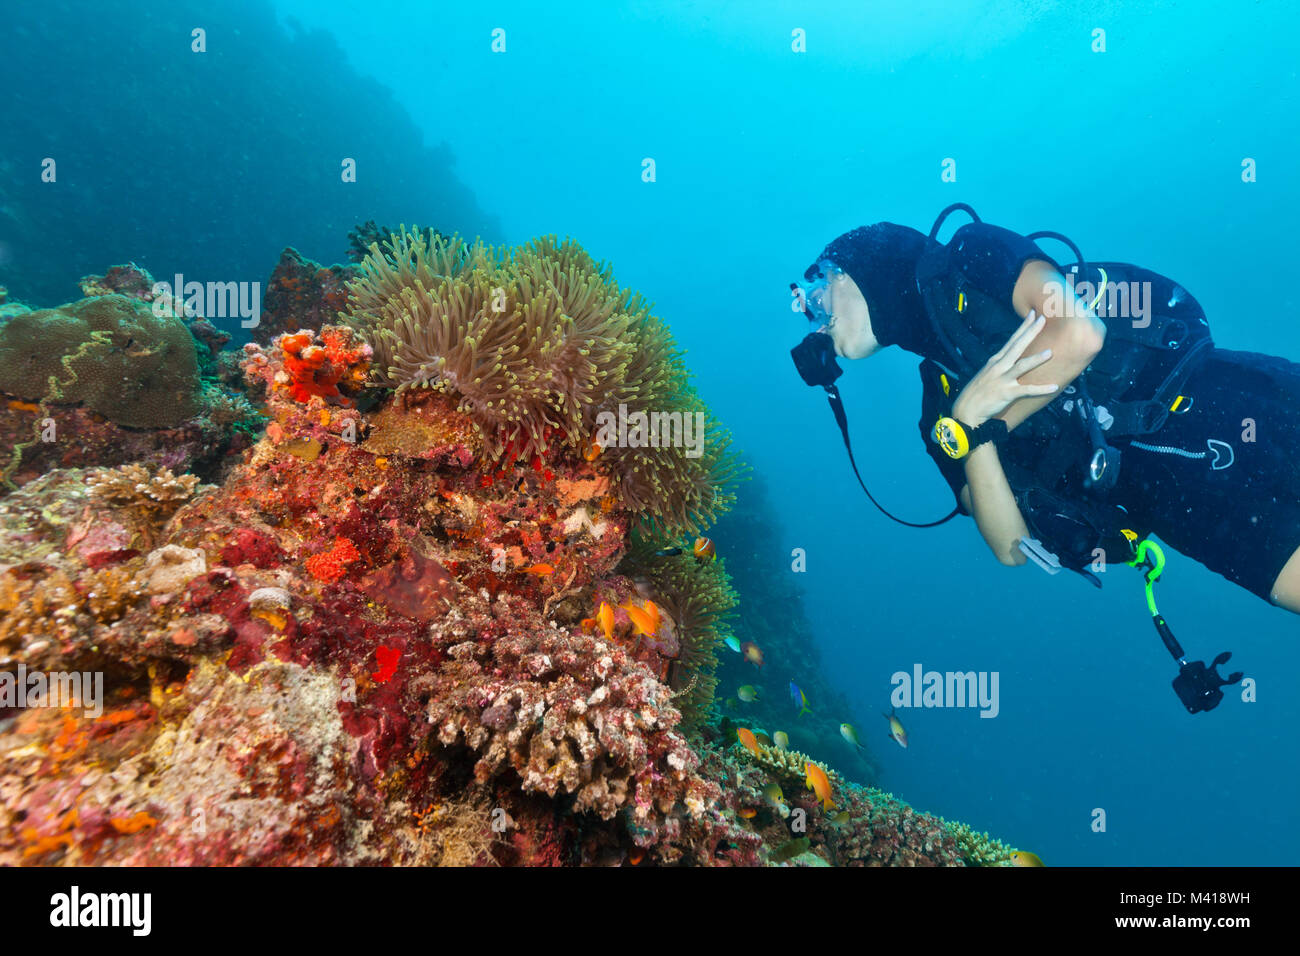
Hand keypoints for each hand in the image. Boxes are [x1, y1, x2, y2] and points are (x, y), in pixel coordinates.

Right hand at [951, 310, 1057, 426]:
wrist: (966, 411)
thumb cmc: (977, 393)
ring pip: (1021, 366)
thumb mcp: (987, 374)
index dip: (1023, 327)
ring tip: (1050, 352)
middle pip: (1017, 346)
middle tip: (1043, 319)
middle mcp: (999, 367)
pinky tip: (1054, 387)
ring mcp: (1002, 380)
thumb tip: (1012, 358)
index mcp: (995, 361)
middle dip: (1030, 332)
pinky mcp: (1006, 394)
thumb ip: (1000, 365)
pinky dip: (1041, 389)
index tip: (1034, 314)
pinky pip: (1026, 390)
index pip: (1012, 340)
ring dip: (1036, 359)